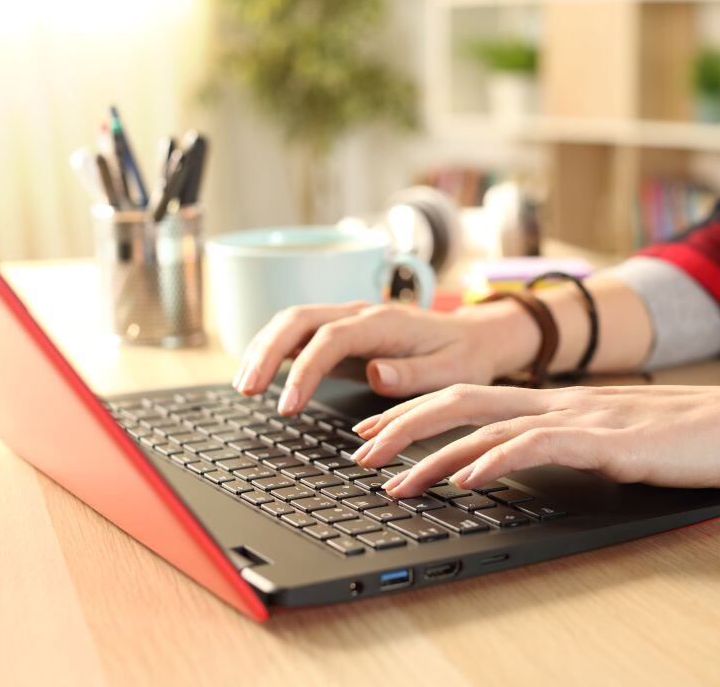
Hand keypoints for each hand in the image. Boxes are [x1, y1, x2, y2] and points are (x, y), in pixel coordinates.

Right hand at [233, 301, 537, 412]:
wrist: (475, 337)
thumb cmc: (464, 357)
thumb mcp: (452, 372)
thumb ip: (414, 374)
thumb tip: (374, 372)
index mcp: (386, 322)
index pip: (331, 337)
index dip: (304, 370)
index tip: (288, 405)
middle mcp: (361, 314)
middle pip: (299, 318)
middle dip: (266, 350)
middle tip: (247, 389)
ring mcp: (349, 321)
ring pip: (293, 322)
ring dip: (263, 349)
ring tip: (244, 386)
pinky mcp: (343, 335)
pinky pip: (301, 335)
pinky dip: (275, 350)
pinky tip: (259, 375)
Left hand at [350, 382, 719, 497]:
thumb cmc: (697, 438)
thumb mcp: (621, 443)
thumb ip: (575, 447)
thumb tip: (526, 466)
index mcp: (563, 402)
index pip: (475, 398)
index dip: (420, 411)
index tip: (377, 431)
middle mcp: (565, 401)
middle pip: (464, 399)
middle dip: (404, 424)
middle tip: (358, 450)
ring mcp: (587, 417)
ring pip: (489, 424)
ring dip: (434, 452)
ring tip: (391, 478)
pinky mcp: (613, 440)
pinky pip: (540, 446)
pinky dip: (496, 461)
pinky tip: (466, 480)